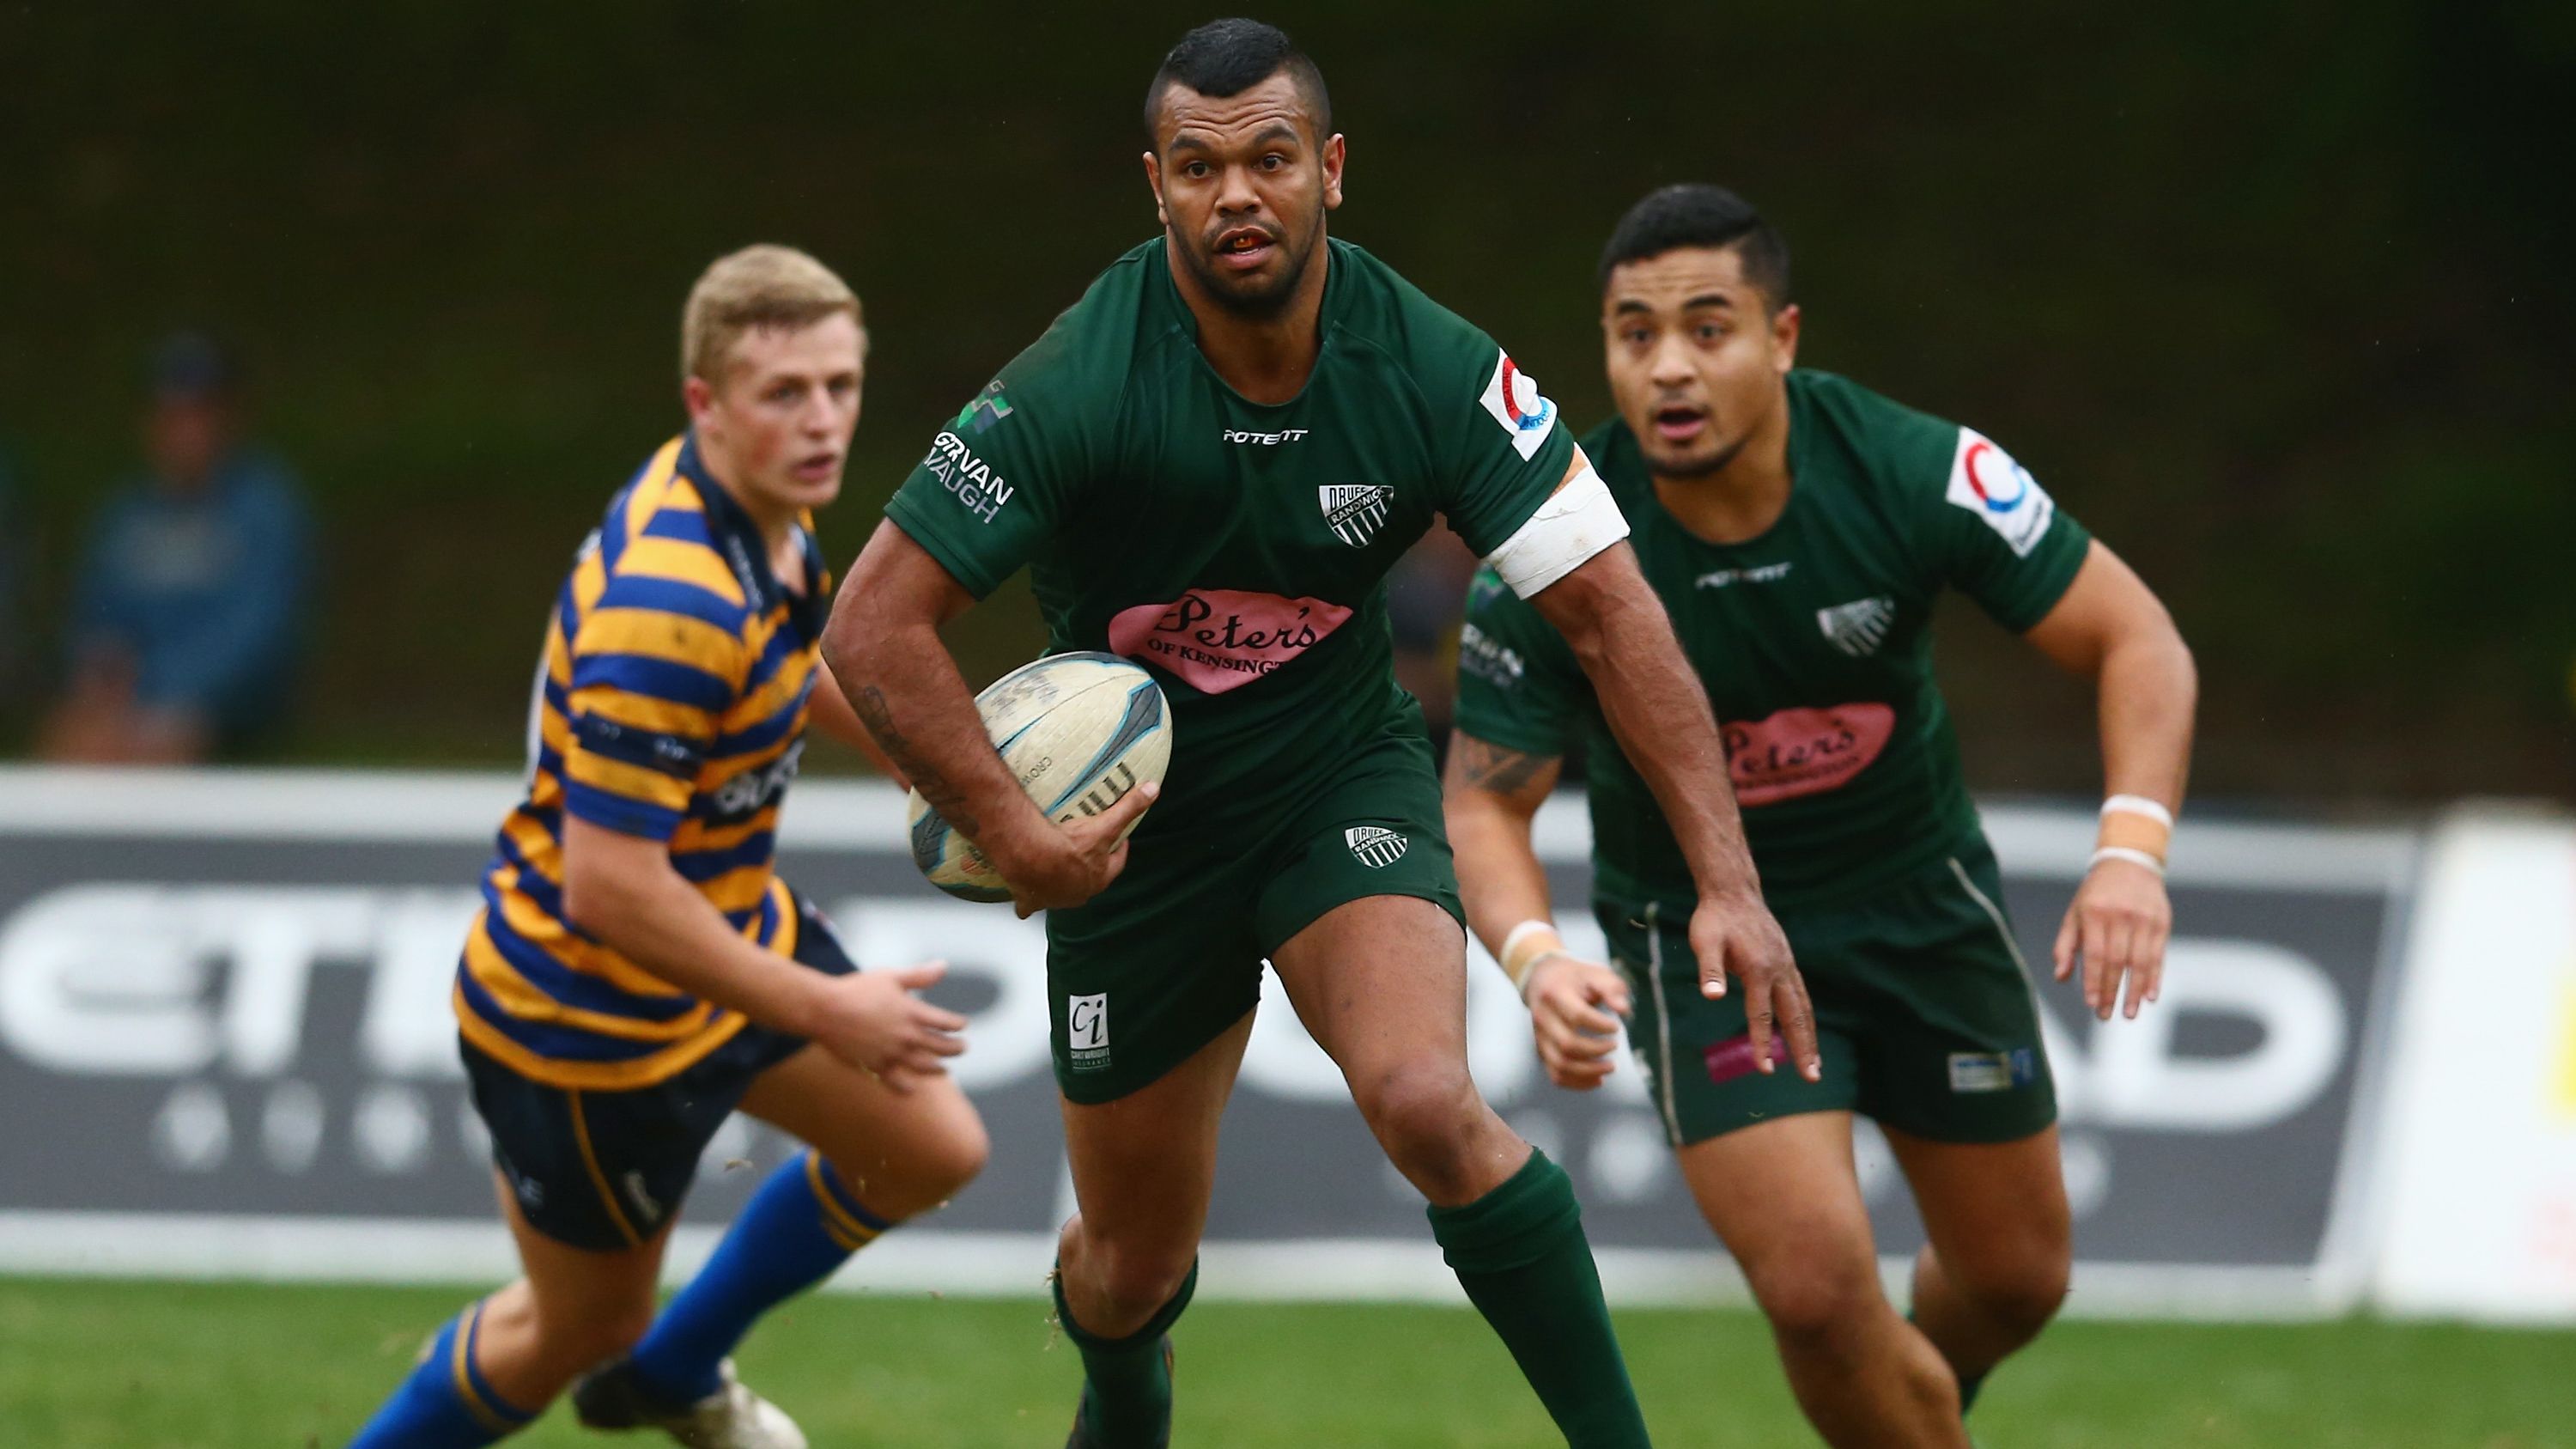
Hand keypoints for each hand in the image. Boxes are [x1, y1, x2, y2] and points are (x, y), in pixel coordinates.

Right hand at [807, 961, 969, 1093]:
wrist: (825, 1009)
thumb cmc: (857, 989)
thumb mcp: (891, 977)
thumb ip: (920, 975)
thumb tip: (944, 966)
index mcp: (913, 1013)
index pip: (946, 1022)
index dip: (957, 1024)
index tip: (962, 1025)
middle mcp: (906, 1036)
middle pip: (940, 1047)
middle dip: (955, 1048)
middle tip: (963, 1048)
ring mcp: (891, 1053)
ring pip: (923, 1067)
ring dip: (938, 1069)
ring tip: (945, 1071)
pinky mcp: (874, 1065)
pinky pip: (895, 1082)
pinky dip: (906, 1088)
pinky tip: (913, 1089)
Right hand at [990, 781, 1160, 918]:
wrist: (1032, 859)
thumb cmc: (1068, 846)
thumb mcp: (1104, 825)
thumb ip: (1129, 808)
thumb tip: (1152, 790)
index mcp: (1097, 878)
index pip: (1114, 865)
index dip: (1117, 851)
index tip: (1116, 839)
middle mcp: (1077, 893)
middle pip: (1086, 879)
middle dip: (1087, 868)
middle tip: (1082, 849)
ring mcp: (1053, 899)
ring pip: (1059, 893)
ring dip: (1059, 883)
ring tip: (1053, 866)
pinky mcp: (1030, 902)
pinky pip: (1027, 905)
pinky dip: (1026, 902)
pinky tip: (1023, 900)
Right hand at [1523, 954, 1630, 1090]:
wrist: (1542, 979)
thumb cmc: (1575, 978)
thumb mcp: (1595, 974)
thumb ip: (1611, 988)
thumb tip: (1624, 1010)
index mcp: (1554, 994)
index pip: (1577, 1016)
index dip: (1600, 1025)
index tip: (1616, 1026)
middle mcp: (1542, 1017)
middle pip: (1567, 1044)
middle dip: (1596, 1050)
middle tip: (1614, 1045)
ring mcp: (1540, 1037)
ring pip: (1560, 1064)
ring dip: (1588, 1071)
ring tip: (1610, 1067)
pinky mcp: (1541, 1050)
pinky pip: (1555, 1074)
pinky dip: (1577, 1083)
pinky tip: (1597, 1080)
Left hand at [1688, 890, 1821, 1081]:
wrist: (1733, 892)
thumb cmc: (1714, 919)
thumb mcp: (1705, 941)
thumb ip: (1709, 970)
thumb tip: (1712, 996)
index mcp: (1758, 969)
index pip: (1761, 1015)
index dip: (1761, 1044)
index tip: (1764, 1071)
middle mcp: (1779, 970)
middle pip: (1795, 1016)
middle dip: (1803, 1049)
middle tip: (1812, 1078)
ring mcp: (1787, 966)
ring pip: (1804, 1007)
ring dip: (1810, 1037)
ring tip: (1815, 1064)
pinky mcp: (1787, 963)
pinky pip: (1801, 996)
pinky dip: (1806, 1017)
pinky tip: (1806, 1031)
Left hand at [2054, 857, 2170, 1019]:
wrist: (2130, 863)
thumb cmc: (2095, 895)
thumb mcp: (2075, 913)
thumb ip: (2066, 945)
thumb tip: (2061, 977)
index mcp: (2095, 914)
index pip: (2094, 955)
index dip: (2093, 981)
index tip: (2091, 1004)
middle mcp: (2121, 916)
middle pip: (2117, 962)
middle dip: (2111, 992)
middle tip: (2105, 1015)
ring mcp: (2144, 919)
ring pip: (2140, 962)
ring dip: (2134, 991)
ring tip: (2129, 1013)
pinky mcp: (2162, 922)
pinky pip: (2159, 955)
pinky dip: (2155, 978)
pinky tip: (2150, 996)